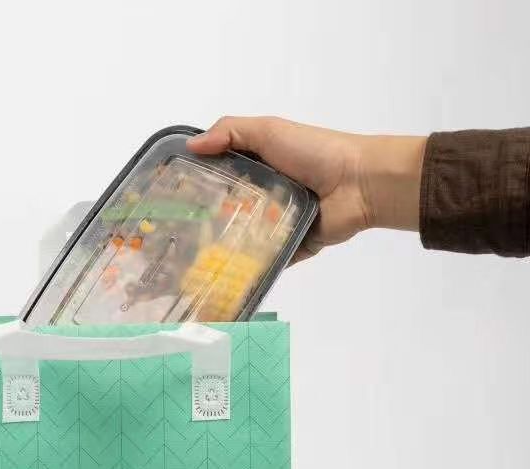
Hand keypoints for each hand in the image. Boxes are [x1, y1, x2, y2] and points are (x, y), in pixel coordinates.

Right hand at [187, 116, 426, 262]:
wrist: (359, 183)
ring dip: (224, 249)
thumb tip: (191, 146)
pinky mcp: (291, 248)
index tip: (170, 196)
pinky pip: (267, 262)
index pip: (220, 177)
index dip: (197, 184)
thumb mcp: (269, 130)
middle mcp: (265, 196)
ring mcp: (277, 225)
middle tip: (176, 235)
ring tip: (192, 262)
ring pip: (244, 240)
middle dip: (205, 222)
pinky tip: (223, 279)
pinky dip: (251, 270)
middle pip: (228, 211)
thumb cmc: (315, 152)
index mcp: (258, 167)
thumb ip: (230, 132)